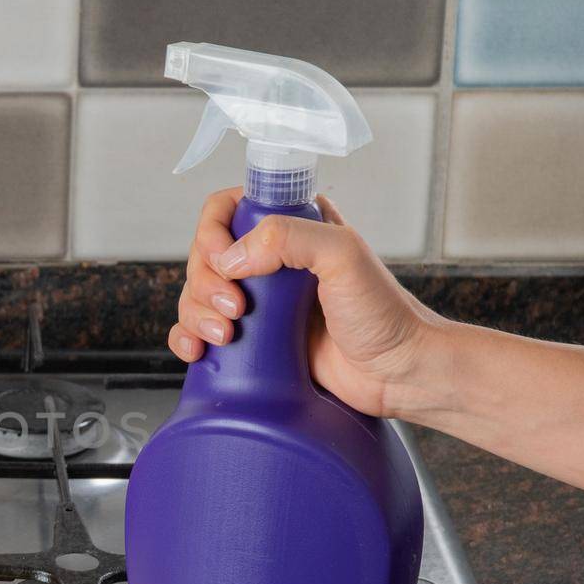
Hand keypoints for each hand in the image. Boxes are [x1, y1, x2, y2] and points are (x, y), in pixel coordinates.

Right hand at [168, 188, 446, 417]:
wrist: (397, 374)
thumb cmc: (384, 314)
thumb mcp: (343, 255)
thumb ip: (290, 237)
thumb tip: (232, 259)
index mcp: (293, 227)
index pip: (228, 208)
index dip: (214, 231)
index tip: (225, 259)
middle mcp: (271, 261)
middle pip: (205, 255)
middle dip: (206, 281)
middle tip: (236, 307)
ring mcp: (258, 303)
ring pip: (197, 294)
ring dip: (197, 313)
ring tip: (226, 335)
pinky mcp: (252, 341)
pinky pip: (200, 331)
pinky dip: (187, 338)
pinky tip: (198, 349)